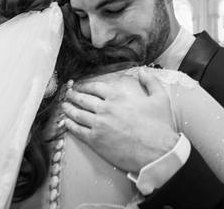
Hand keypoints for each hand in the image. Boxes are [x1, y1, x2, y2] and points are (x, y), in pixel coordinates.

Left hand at [62, 68, 178, 172]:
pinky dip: (70, 125)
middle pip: (83, 99)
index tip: (80, 85)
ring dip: (68, 109)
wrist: (157, 153)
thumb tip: (143, 71)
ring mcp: (98, 125)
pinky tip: (66, 123)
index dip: (85, 85)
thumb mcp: (160, 98)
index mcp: (118, 97)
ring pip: (77, 114)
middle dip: (73, 95)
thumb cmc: (160, 126)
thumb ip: (150, 82)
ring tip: (64, 106)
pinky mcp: (96, 141)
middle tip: (68, 94)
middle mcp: (105, 109)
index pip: (95, 87)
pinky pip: (78, 131)